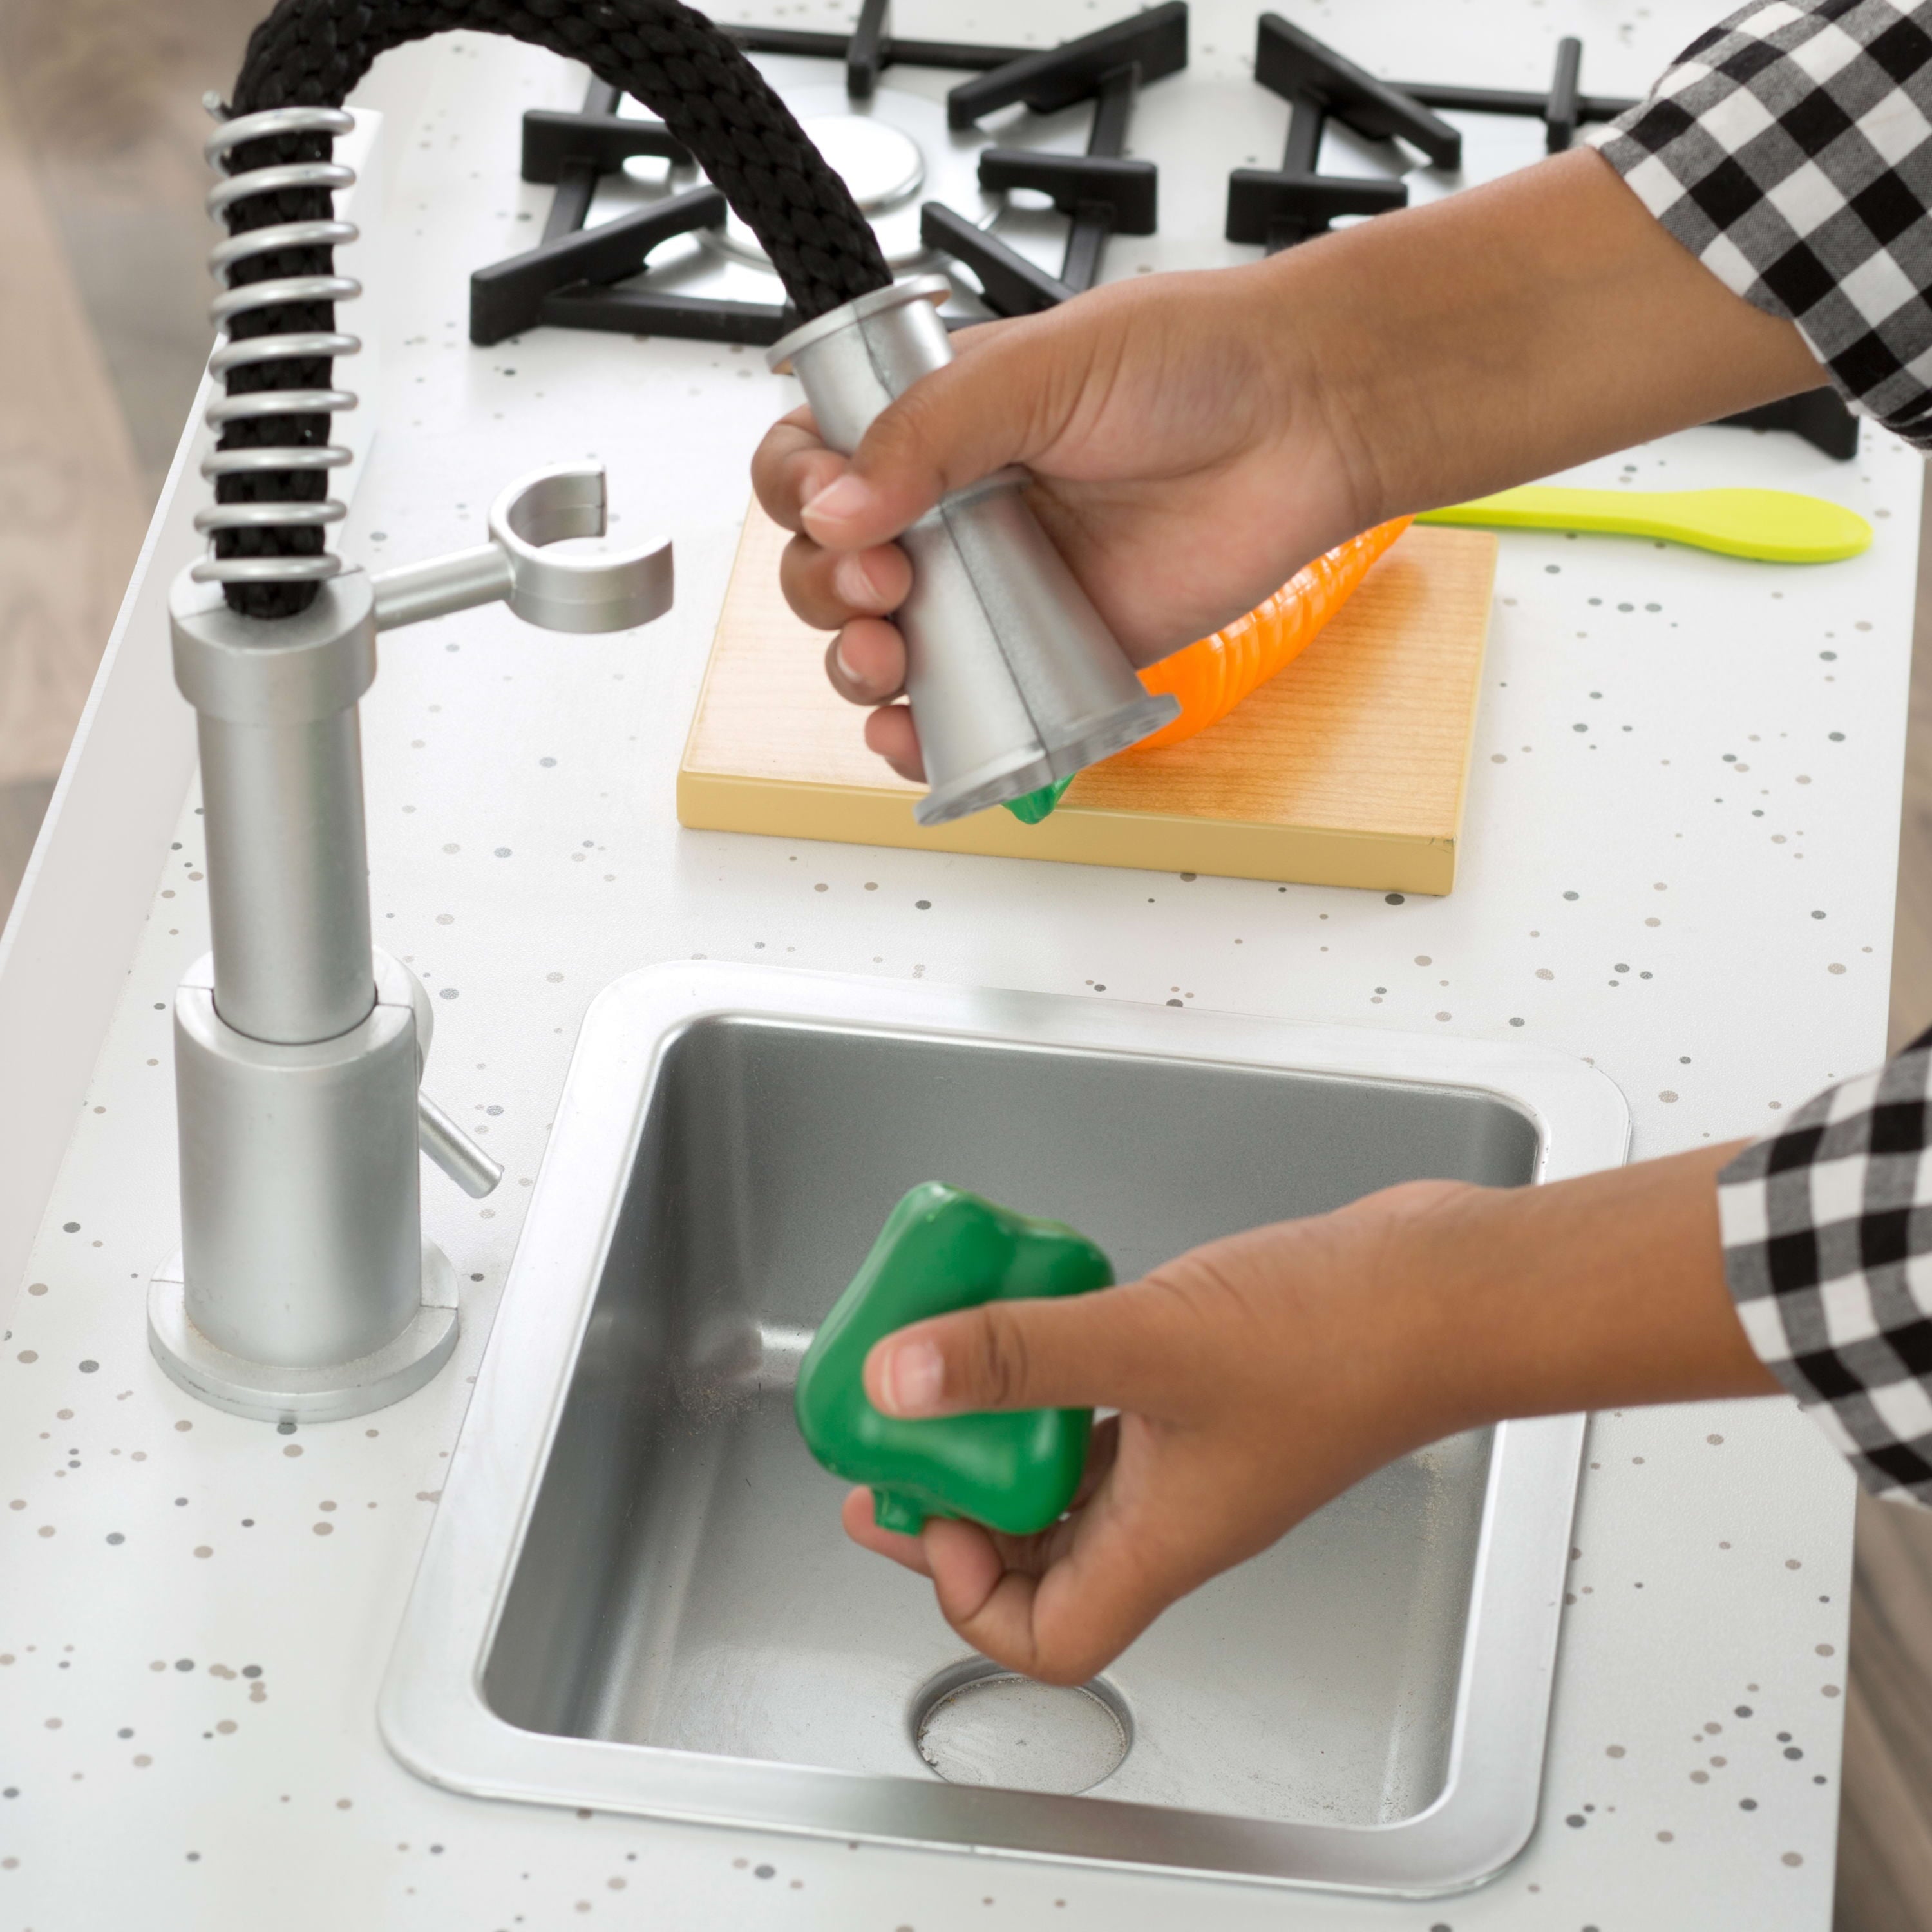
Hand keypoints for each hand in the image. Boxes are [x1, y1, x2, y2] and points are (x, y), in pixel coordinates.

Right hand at [751, 265, 1370, 782]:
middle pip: (829, 566)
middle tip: (882, 582)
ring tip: (889, 660)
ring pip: (880, 645)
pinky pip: (964, 711)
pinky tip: (912, 734)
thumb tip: (838, 509)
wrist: (1302, 425)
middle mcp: (953, 508)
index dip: (798, 494)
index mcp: (934, 424)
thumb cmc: (1192, 365)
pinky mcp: (1047, 654)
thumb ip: (931, 433)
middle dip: (824, 589)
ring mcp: (996, 588)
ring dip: (855, 666)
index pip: (814, 463)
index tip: (829, 509)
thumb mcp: (1041, 368)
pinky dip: (922, 737)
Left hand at [842, 1146, 1775, 1684]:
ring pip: (1074, 1477)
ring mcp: (1196, 1448)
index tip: (923, 1503)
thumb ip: (1020, 1357)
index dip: (967, 1592)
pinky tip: (1046, 1320)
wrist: (1452, 1290)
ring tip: (953, 1374)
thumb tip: (899, 1382)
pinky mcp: (1212, 1386)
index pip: (1045, 1636)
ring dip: (1006, 1437)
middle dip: (961, 1507)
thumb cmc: (1340, 1340)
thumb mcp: (1151, 1343)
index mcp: (1162, 1542)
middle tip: (904, 1439)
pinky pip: (1112, 1408)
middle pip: (1044, 1556)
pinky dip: (1064, 1378)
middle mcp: (1175, 1509)